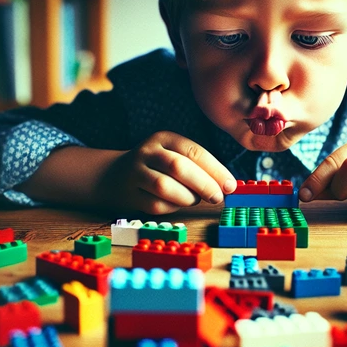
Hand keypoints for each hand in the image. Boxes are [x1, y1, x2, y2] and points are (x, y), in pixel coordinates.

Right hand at [99, 131, 236, 213]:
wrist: (116, 176)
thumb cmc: (159, 168)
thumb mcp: (176, 156)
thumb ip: (200, 167)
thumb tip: (227, 186)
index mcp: (164, 138)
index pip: (194, 151)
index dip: (215, 170)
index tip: (230, 186)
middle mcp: (148, 152)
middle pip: (179, 167)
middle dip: (204, 185)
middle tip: (217, 198)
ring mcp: (135, 172)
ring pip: (165, 187)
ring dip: (187, 197)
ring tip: (195, 199)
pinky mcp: (129, 194)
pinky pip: (155, 205)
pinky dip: (172, 208)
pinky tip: (176, 204)